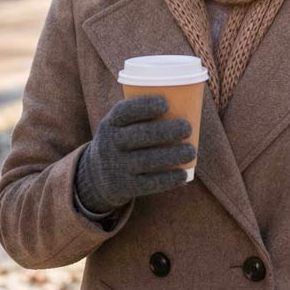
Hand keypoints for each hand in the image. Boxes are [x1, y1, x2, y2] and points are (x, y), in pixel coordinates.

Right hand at [75, 94, 195, 213]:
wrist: (99, 175)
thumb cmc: (124, 140)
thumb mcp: (122, 125)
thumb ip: (144, 116)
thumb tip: (187, 102)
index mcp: (111, 123)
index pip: (123, 111)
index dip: (144, 106)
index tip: (165, 103)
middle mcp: (109, 143)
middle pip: (139, 135)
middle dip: (166, 131)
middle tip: (187, 128)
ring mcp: (116, 166)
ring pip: (146, 160)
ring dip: (172, 156)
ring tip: (191, 151)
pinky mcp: (123, 187)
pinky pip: (147, 183)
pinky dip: (168, 179)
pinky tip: (183, 175)